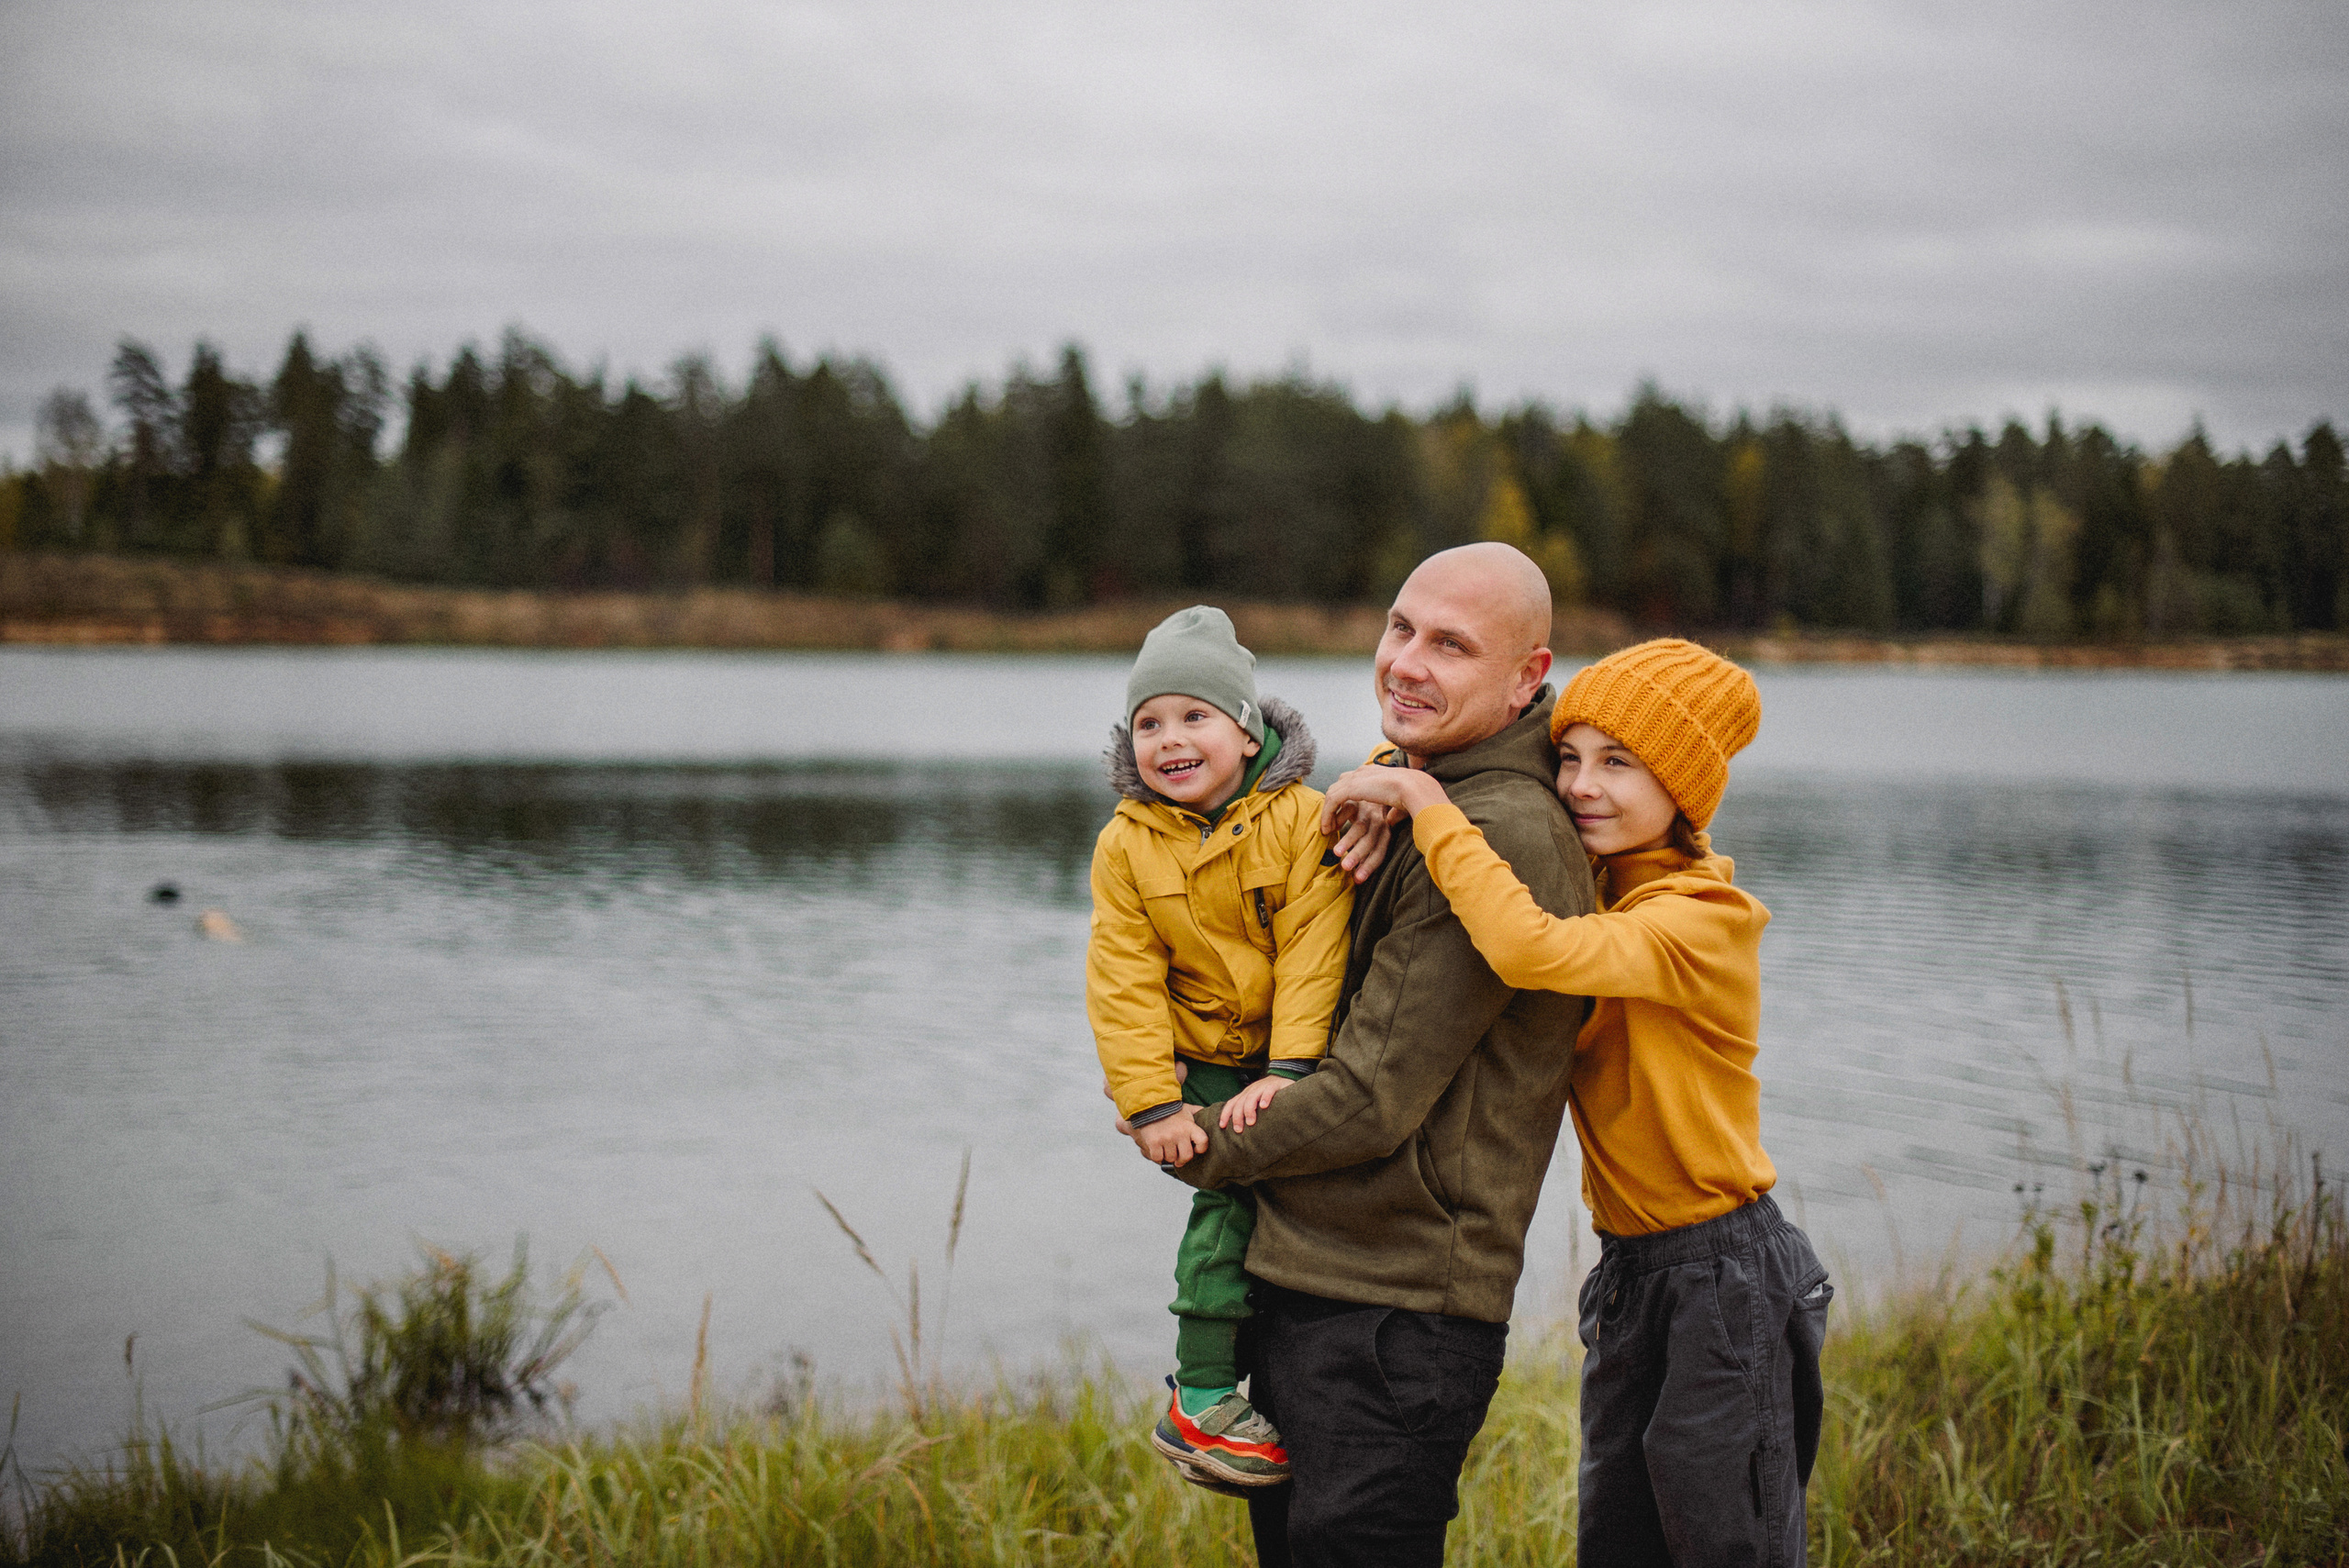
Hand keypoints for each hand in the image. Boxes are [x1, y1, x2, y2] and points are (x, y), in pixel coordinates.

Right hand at [1135, 1104, 1209, 1166]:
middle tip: (1179, 1157)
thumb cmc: (1171, 1110)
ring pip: (1171, 1158)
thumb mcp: (1187, 1109)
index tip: (1195, 1149)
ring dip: (1168, 1156)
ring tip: (1166, 1149)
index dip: (1201, 1148)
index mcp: (1189, 1126)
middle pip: (1187, 1156)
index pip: (1203, 1142)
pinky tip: (1158, 1150)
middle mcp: (1179, 1133)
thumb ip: (1199, 1113)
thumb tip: (1213, 1116)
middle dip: (1182, 1159)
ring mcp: (1166, 1138)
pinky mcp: (1154, 1142)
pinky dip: (1158, 1156)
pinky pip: (1158, 1158)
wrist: (1151, 1105)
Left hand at [1218, 1074, 1290, 1129]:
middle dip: (1237, 1117)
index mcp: (1245, 1095)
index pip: (1231, 1103)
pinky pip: (1268, 1090)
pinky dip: (1265, 1097)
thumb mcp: (1256, 1102)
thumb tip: (1240, 1130)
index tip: (1222, 1126)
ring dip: (1249, 1110)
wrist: (1283, 1077)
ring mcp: (1262, 1087)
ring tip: (1251, 1122)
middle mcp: (1251, 1090)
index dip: (1225, 1114)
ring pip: (1251, 1097)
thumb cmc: (1268, 1095)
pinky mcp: (1274, 1085)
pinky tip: (1264, 1106)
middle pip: (1240, 1103)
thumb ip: (1248, 1112)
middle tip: (1239, 1130)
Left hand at [1320, 763, 1450, 833]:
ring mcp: (1356, 777)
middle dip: (1333, 804)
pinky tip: (1328, 829)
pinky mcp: (1351, 787)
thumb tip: (1390, 820)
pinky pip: (1331, 802)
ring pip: (1332, 794)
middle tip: (1332, 822)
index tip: (1345, 814)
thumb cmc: (1414, 796)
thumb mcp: (1400, 803)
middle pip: (1339, 784)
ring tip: (1328, 829)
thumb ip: (1392, 810)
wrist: (1414, 788)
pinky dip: (1327, 815)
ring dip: (1328, 813)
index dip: (1346, 796)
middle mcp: (1363, 771)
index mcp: (1375, 771)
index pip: (1353, 780)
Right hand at [1329, 801, 1395, 883]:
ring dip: (1348, 840)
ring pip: (1360, 827)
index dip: (1369, 866)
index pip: (1380, 851)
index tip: (1357, 880)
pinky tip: (1328, 828)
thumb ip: (1371, 845)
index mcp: (1384, 830)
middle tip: (1345, 867)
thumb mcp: (1376, 828)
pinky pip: (1349, 807)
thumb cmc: (1371, 812)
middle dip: (1358, 855)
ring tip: (1335, 852)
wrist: (1376, 783)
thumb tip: (1359, 874)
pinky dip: (1338, 819)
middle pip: (1370, 841)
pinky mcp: (1358, 796)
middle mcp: (1379, 820)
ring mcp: (1369, 808)